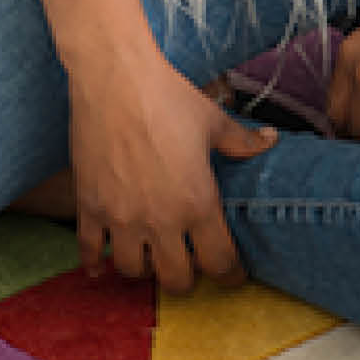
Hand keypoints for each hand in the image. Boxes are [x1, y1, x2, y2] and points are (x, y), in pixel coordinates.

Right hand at [69, 57, 277, 292]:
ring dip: (143, 269)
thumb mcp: (212, 121)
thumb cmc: (167, 97)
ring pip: (132, 271)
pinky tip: (99, 267)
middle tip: (188, 270)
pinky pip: (89, 249)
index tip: (231, 277)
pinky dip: (94, 262)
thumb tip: (270, 139)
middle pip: (176, 280)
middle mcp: (160, 219)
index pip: (219, 262)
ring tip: (148, 258)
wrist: (114, 79)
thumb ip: (242, 142)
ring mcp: (121, 216)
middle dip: (185, 280)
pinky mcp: (89, 206)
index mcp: (197, 203)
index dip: (229, 276)